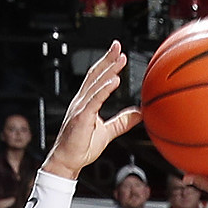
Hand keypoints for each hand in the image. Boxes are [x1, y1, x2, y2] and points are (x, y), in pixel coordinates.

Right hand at [42, 42, 141, 179]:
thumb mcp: (108, 132)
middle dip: (107, 59)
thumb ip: (122, 122)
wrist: (67, 161)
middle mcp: (81, 101)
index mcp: (86, 102)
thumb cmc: (82, 147)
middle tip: (118, 46)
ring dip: (109, 70)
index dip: (107, 64)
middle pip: (95, 74)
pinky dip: (104, 89)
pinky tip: (114, 81)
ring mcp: (80, 107)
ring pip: (95, 83)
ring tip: (121, 59)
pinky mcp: (81, 117)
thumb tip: (140, 113)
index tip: (118, 53)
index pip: (97, 78)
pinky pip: (94, 100)